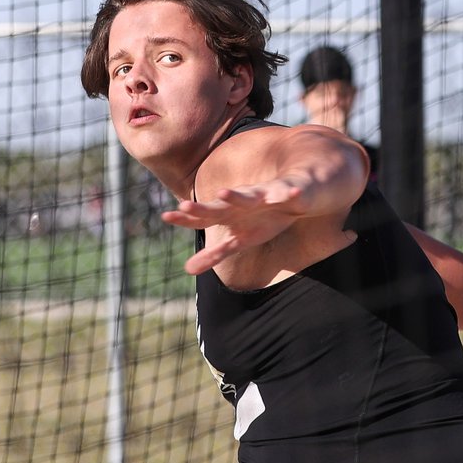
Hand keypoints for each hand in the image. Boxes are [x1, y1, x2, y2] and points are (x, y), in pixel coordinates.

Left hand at [161, 179, 308, 274]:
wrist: (296, 191)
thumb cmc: (263, 218)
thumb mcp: (240, 240)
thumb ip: (215, 253)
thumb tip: (187, 270)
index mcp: (231, 214)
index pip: (204, 217)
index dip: (187, 218)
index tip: (166, 217)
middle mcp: (243, 202)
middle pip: (221, 206)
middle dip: (204, 207)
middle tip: (185, 206)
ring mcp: (265, 195)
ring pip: (250, 195)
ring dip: (237, 195)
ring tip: (223, 193)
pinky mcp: (288, 191)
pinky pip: (288, 193)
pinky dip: (289, 193)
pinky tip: (292, 193)